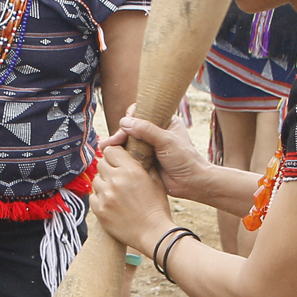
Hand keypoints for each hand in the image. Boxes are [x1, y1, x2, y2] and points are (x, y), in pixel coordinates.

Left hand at [91, 145, 174, 252]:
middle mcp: (115, 180)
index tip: (118, 160)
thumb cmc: (157, 207)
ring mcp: (105, 196)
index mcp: (130, 170)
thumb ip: (144, 164)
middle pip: (101, 163)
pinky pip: (93, 196)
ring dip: (104, 183)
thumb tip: (134, 154)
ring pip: (96, 180)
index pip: (110, 150)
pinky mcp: (99, 210)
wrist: (153, 233)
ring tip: (115, 192)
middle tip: (118, 177)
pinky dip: (100, 197)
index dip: (114, 154)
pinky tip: (111, 203)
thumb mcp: (156, 180)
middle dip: (109, 168)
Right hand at [99, 108, 214, 203]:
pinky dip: (120, 155)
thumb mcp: (166, 141)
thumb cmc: (184, 159)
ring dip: (117, 144)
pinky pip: (130, 155)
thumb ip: (146, 130)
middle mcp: (156, 132)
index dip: (131, 117)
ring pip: (130, 141)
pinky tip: (109, 157)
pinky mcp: (145, 160)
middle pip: (133, 128)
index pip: (143, 113)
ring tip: (104, 149)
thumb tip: (124, 122)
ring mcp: (150, 146)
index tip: (125, 126)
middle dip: (120, 134)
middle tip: (110, 143)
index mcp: (165, 121)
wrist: (191, 183)